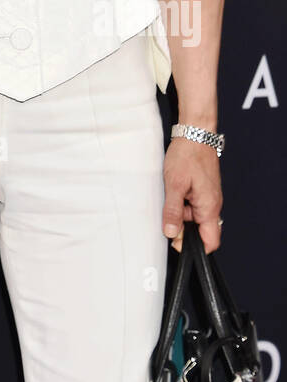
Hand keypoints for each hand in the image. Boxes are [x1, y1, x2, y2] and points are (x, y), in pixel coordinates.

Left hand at [162, 138, 222, 253]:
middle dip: (183, 227)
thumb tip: (172, 233)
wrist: (195, 133)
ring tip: (171, 194)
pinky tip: (175, 190)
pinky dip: (183, 201)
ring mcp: (209, 196)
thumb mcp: (174, 185)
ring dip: (181, 212)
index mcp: (209, 208)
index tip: (177, 242)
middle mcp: (213, 205)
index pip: (210, 242)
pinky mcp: (204, 189)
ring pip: (195, 216)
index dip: (195, 247)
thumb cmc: (187, 155)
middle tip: (168, 214)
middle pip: (200, 230)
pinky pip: (194, 204)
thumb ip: (173, 211)